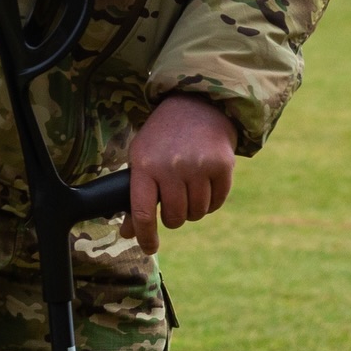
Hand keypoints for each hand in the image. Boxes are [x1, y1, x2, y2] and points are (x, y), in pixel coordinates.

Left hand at [120, 93, 235, 254]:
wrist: (198, 103)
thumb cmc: (164, 136)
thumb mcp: (142, 157)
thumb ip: (135, 196)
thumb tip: (128, 233)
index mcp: (145, 164)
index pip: (142, 213)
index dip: (145, 237)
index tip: (149, 247)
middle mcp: (171, 166)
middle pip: (174, 218)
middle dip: (173, 216)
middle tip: (174, 200)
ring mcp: (199, 165)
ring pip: (196, 213)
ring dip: (193, 209)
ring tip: (190, 188)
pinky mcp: (222, 165)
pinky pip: (216, 203)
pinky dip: (211, 201)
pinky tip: (205, 183)